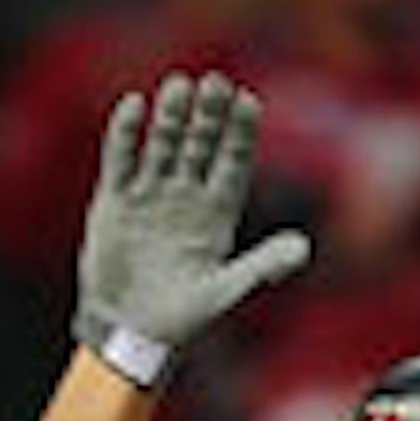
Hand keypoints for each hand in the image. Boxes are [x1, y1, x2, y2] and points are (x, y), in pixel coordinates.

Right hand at [75, 71, 310, 379]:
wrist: (128, 336)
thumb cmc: (181, 321)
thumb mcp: (224, 293)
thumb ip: (262, 267)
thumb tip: (303, 250)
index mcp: (217, 211)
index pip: (234, 159)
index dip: (241, 131)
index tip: (247, 102)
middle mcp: (187, 195)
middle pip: (201, 142)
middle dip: (208, 114)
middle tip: (214, 83)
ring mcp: (150, 194)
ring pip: (164, 143)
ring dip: (171, 116)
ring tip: (179, 86)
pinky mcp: (116, 201)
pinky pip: (122, 158)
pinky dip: (127, 133)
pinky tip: (136, 105)